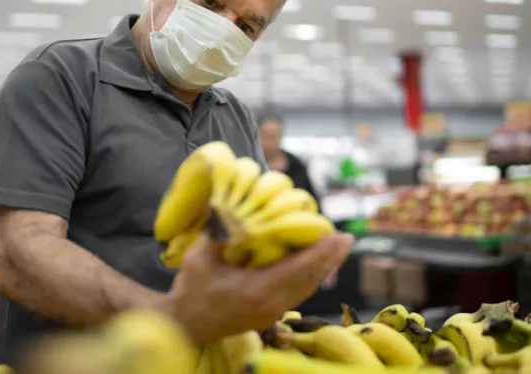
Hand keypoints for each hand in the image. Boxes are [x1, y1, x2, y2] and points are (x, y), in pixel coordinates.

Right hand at [162, 231, 353, 343]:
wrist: (184, 325)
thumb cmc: (191, 290)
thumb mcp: (200, 257)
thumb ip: (220, 233)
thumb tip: (234, 207)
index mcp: (258, 292)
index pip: (297, 269)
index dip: (319, 252)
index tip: (337, 236)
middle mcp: (271, 305)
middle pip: (309, 280)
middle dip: (329, 258)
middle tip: (346, 237)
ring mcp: (272, 312)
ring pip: (306, 287)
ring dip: (322, 267)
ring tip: (337, 247)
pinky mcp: (270, 313)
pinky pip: (297, 291)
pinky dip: (309, 275)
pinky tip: (315, 262)